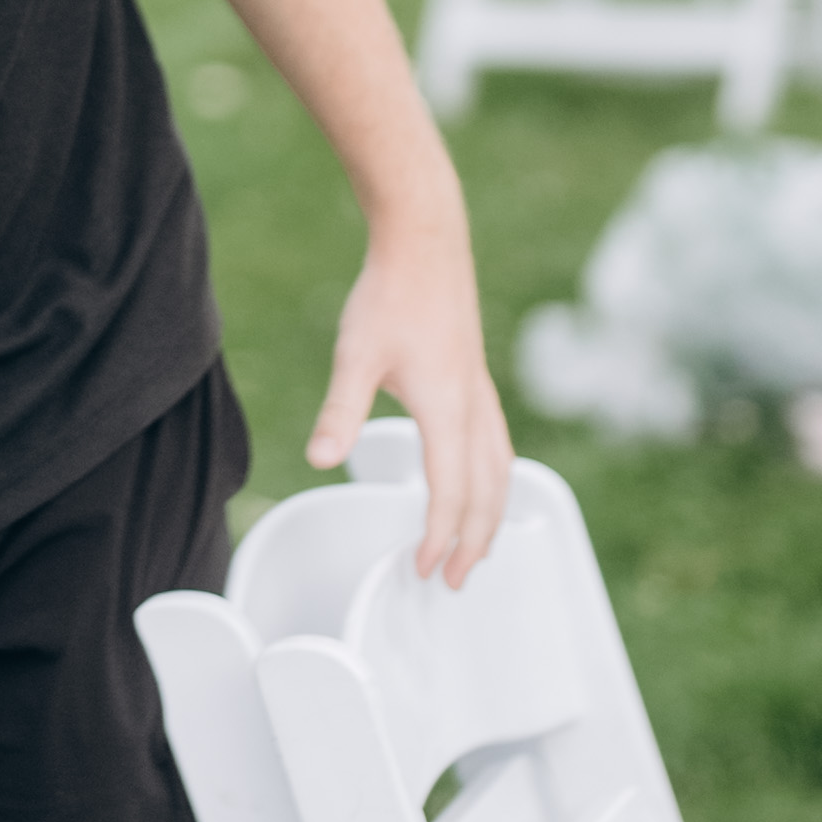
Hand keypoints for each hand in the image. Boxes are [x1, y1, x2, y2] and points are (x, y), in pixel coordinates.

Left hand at [304, 199, 512, 584]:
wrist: (425, 241)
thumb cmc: (390, 295)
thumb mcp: (355, 355)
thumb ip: (340, 410)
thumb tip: (321, 461)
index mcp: (447, 409)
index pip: (450, 492)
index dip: (438, 536)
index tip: (422, 569)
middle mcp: (474, 406)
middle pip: (488, 492)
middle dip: (473, 542)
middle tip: (453, 581)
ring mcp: (481, 392)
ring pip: (500, 470)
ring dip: (491, 515)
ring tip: (476, 548)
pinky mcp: (477, 379)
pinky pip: (497, 445)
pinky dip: (494, 481)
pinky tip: (479, 484)